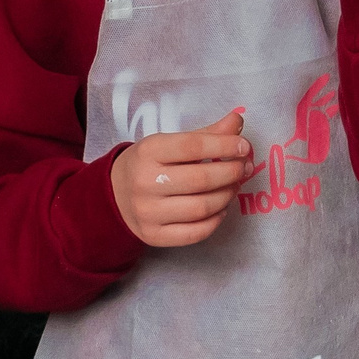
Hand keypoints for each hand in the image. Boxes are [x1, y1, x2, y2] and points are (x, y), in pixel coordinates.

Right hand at [110, 108, 253, 247]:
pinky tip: (221, 208)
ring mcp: (148, 212)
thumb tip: (237, 122)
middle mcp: (145, 182)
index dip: (224, 146)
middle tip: (245, 168)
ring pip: (201, 208)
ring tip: (234, 186)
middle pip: (201, 179)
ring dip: (227, 196)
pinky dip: (216, 220)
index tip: (244, 147)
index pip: (193, 146)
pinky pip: (196, 232)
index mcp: (148, 151)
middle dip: (231, 172)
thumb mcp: (169, 143)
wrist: (114, 195)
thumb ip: (205, 134)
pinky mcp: (154, 236)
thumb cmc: (149, 165)